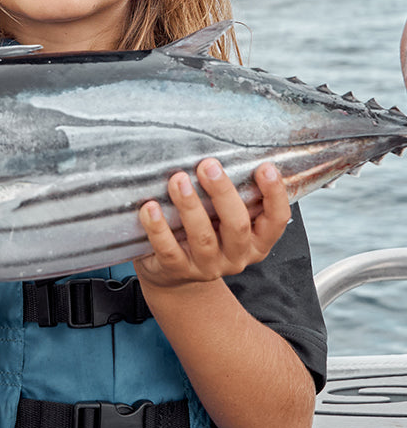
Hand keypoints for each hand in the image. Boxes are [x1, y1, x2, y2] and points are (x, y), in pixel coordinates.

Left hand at [134, 159, 289, 291]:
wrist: (173, 275)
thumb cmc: (204, 233)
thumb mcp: (224, 217)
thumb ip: (230, 195)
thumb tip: (222, 153)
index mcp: (256, 241)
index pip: (277, 220)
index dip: (275, 194)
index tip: (265, 167)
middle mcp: (236, 256)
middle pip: (237, 225)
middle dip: (223, 193)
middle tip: (208, 165)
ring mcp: (207, 266)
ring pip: (203, 237)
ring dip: (190, 205)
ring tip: (178, 180)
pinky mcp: (177, 270)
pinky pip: (168, 250)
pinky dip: (158, 228)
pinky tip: (150, 208)